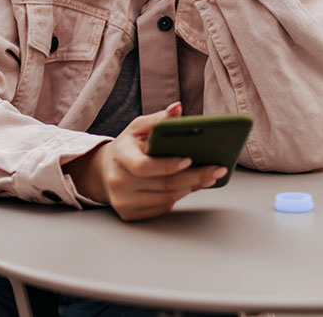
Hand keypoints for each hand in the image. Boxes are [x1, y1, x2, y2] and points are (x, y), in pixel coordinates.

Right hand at [63, 102, 226, 220]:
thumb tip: (177, 108)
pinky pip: (162, 208)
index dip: (169, 165)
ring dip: (191, 187)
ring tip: (210, 176)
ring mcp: (123, 201)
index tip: (190, 159)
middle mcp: (118, 182)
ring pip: (167, 199)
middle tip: (217, 169)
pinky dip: (179, 197)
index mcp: (120, 156)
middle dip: (194, 177)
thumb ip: (158, 119)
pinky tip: (191, 186)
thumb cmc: (127, 147)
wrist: (106, 171)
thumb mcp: (138, 128)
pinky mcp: (130, 214)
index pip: (144, 166)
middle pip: (163, 185)